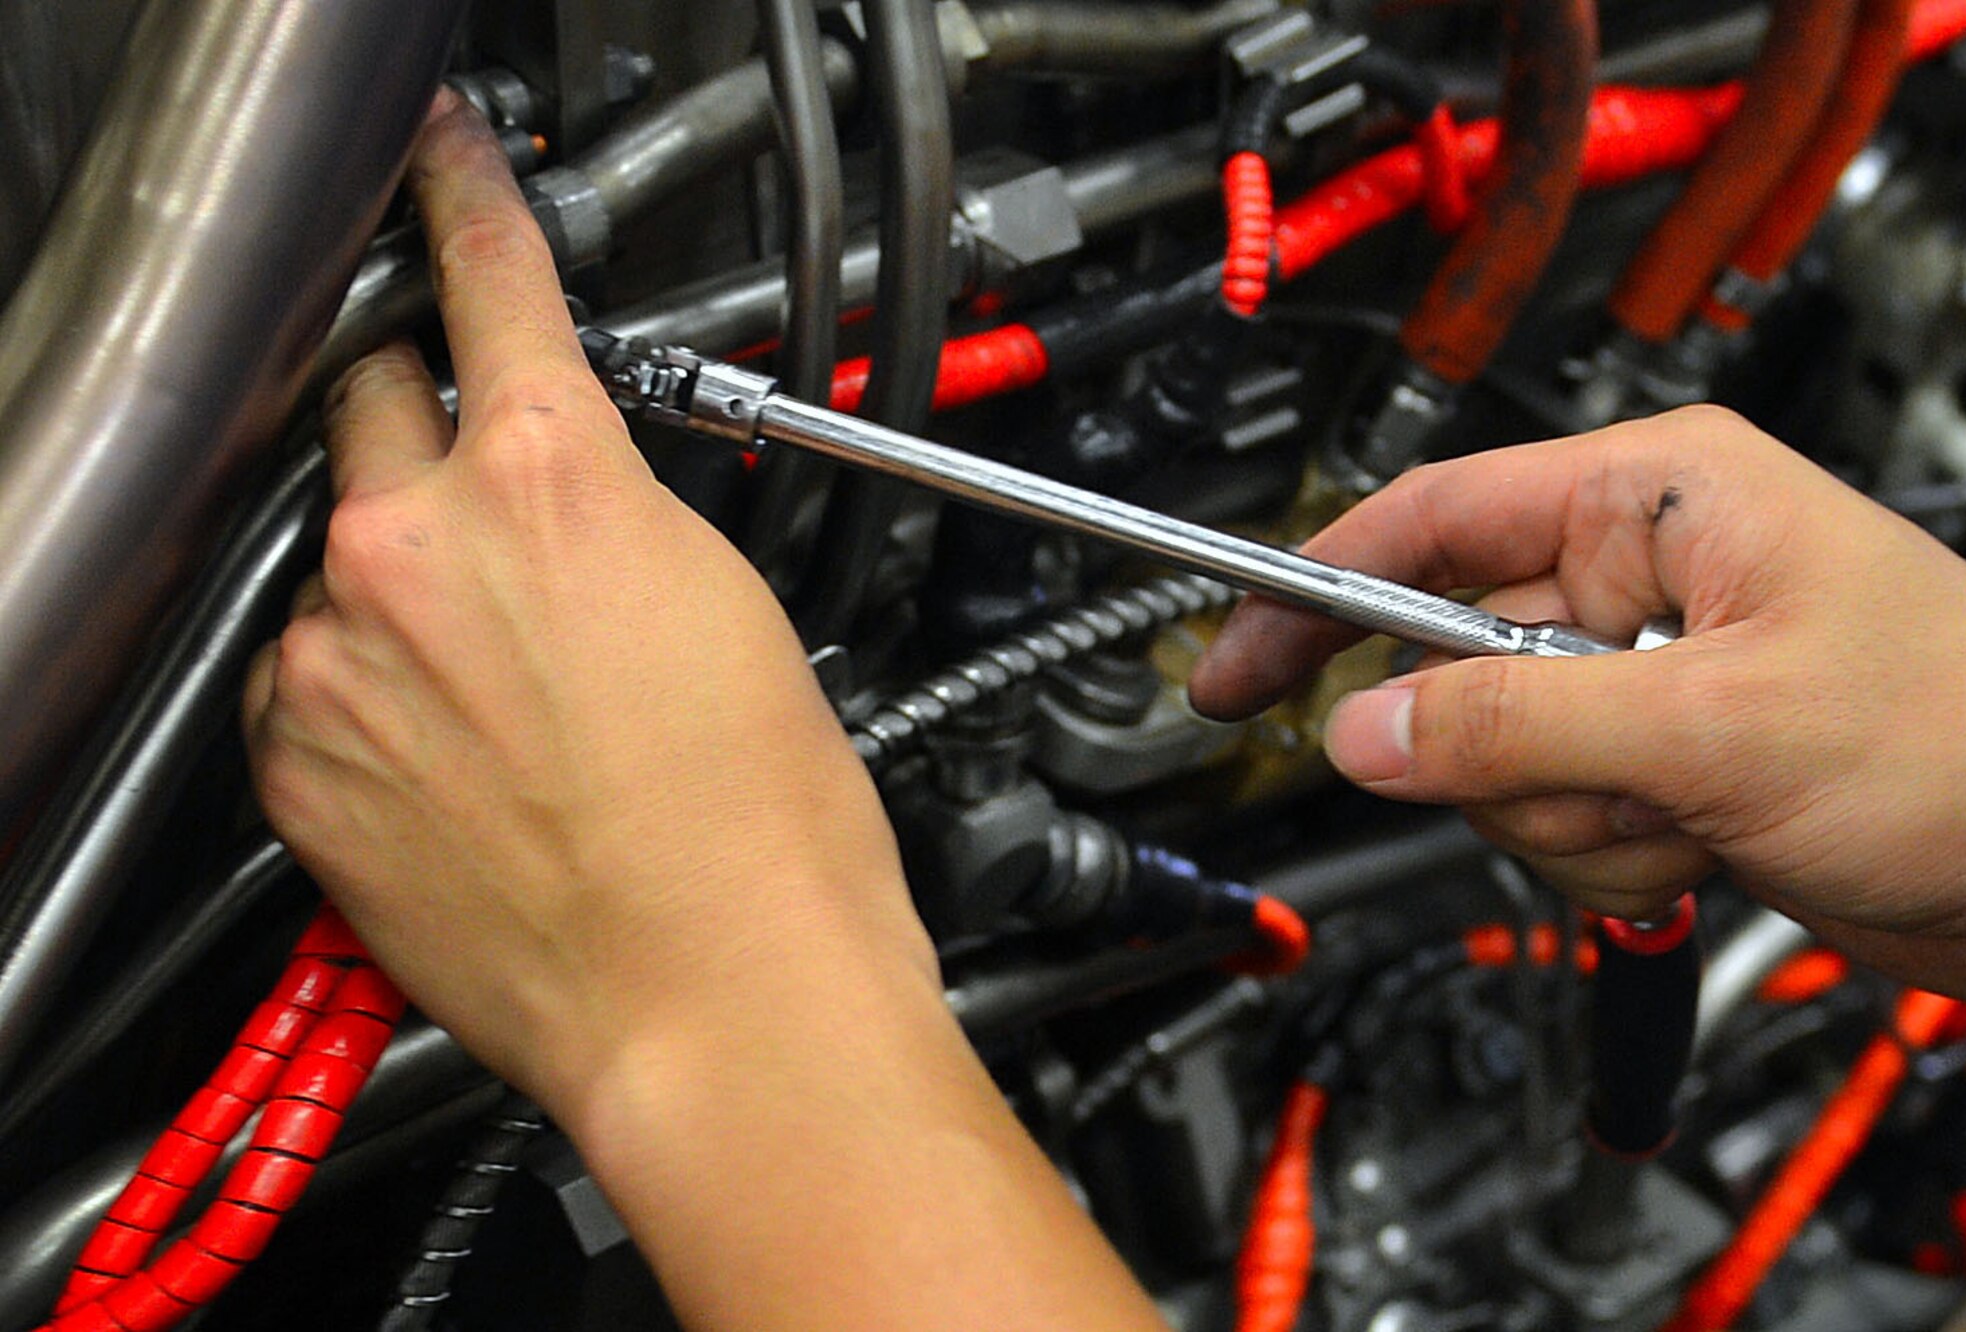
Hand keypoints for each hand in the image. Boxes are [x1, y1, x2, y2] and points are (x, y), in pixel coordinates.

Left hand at [244, 98, 1165, 1331]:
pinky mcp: (298, 761)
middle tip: (500, 504)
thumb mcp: (729, 603)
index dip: (464, 205)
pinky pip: (303, 668)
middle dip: (426, 423)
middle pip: (372, 400)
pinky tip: (458, 747)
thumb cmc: (762, 831)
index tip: (444, 172)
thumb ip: (616, 509)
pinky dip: (361, 682)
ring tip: (507, 684)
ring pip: (337, 550)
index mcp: (550, 480)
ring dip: (401, 579)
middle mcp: (418, 549)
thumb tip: (573, 487)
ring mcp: (341, 658)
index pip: (485, 278)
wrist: (720, 1004)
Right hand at [1190, 406, 1965, 997]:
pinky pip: (1554, 818)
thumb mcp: (1713, 722)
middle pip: (1448, 665)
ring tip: (1685, 817)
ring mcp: (1642, 676)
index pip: (1425, 521)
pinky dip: (1609, 858)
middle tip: (1594, 779)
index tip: (1232, 661)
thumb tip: (1362, 729)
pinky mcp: (1658, 762)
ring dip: (1571, 822)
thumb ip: (1509, 723)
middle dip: (1503, 755)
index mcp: (1652, 497)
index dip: (1313, 590)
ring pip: (1493, 762)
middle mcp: (1636, 575)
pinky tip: (1700, 847)